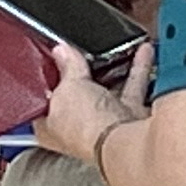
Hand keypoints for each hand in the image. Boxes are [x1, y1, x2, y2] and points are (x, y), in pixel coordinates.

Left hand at [34, 32, 152, 168]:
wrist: (122, 140)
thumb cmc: (84, 128)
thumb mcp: (67, 87)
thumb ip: (66, 66)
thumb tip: (62, 52)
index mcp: (50, 128)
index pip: (43, 103)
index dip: (46, 82)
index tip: (52, 59)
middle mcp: (79, 129)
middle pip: (78, 95)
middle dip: (83, 73)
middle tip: (83, 51)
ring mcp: (106, 124)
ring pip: (108, 90)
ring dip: (114, 69)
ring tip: (116, 46)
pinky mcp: (129, 118)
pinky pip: (133, 88)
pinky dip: (138, 69)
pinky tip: (141, 52)